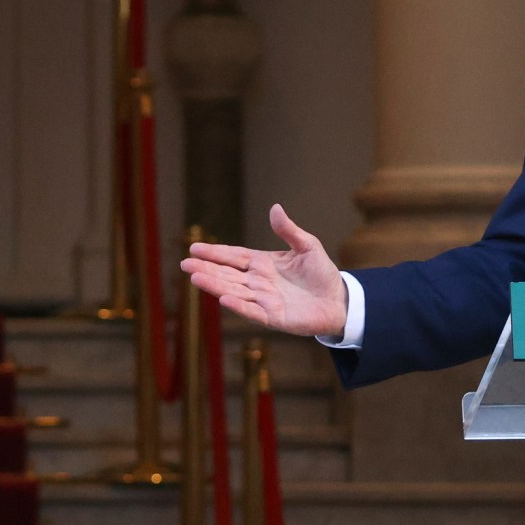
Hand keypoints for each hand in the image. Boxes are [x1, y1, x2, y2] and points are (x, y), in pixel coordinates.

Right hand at [179, 203, 349, 337]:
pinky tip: (223, 298)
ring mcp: (264, 300)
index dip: (215, 253)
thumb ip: (289, 230)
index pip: (234, 257)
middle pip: (227, 275)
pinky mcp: (274, 317)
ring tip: (195, 278)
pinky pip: (252, 311)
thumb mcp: (307, 246)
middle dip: (206, 269)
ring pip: (234, 291)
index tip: (194, 248)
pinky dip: (238, 306)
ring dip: (214, 286)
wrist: (340, 301)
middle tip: (184, 264)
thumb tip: (275, 208)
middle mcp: (258, 283)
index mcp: (263, 264)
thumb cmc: (322, 274)